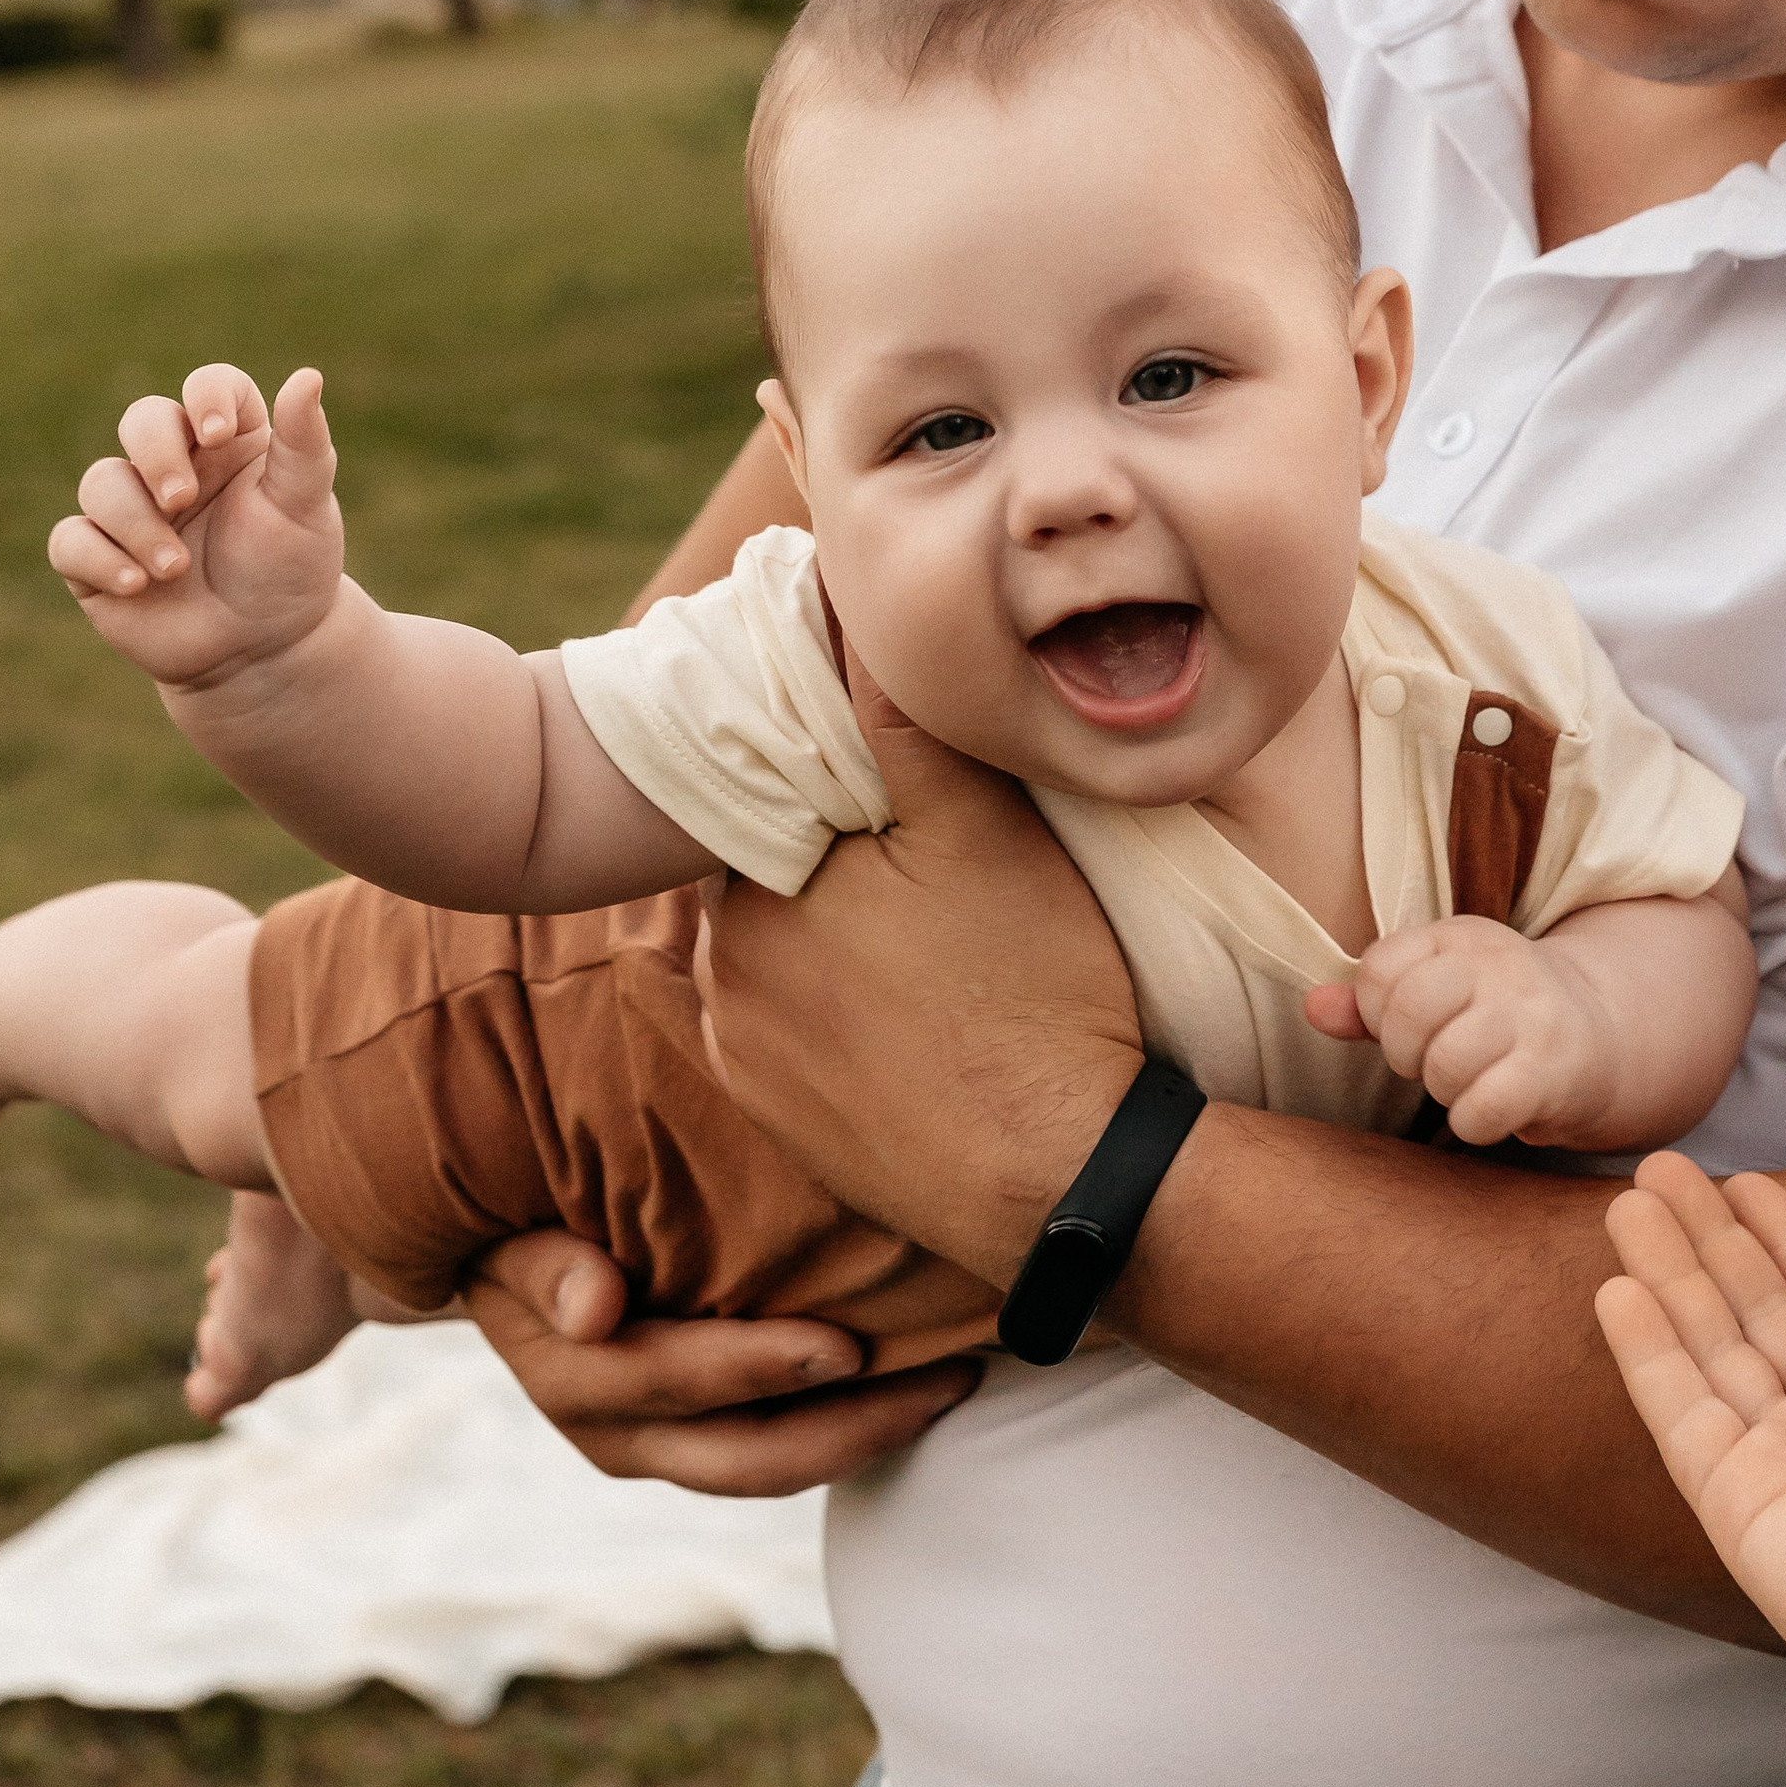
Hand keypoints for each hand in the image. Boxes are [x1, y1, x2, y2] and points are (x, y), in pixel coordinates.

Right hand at [47, 363, 343, 686]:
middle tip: (180, 498)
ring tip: (174, 568)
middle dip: (155, 454)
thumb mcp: (305, 506)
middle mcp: (175, 464)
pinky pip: (70, 540)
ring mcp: (132, 509)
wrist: (262, 649)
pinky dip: (98, 558)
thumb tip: (309, 375)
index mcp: (229, 439)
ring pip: (101, 482)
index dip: (206, 398)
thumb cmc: (289, 568)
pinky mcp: (97, 558)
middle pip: (142, 419)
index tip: (217, 434)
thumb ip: (304, 443)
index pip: (210, 385)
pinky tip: (135, 584)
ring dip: (135, 523)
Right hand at [464, 1228, 980, 1493]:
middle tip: (947, 1379)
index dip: (762, 1368)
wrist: (509, 1278)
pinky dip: (852, 1429)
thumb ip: (550, 1270)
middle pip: (753, 1457)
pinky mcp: (708, 1445)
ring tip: (955, 1383)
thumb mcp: (515, 1243)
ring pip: (780, 1470)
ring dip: (870, 1436)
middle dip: (856, 1427)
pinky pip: (788, 1452)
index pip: (678, 1381)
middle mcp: (627, 1439)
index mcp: (579, 1385)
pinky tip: (918, 1386)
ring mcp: (671, 1454)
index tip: (848, 1345)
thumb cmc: (521, 1235)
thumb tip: (596, 1308)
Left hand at [694, 656, 1142, 1286]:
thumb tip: (842, 605)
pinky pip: (805, 1036)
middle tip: (940, 857)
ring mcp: (750, 1064)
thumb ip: (898, 712)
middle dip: (842, 852)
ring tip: (944, 940)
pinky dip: (851, 1014)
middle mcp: (723, 981)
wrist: (1063, 1181)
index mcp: (751, 893)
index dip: (840, 769)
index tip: (910, 779)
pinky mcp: (789, 1128)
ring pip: (792, 954)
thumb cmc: (1028, 991)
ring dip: (846, 935)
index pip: (772, 791)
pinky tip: (925, 1012)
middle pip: (780, 873)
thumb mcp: (979, 826)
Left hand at [1306, 918, 1613, 1144]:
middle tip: (1432, 1060)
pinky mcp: (1554, 1071)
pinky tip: (1490, 1108)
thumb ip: (1370, 1003)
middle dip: (1406, 1052)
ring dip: (1444, 1090)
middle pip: (1409, 1011)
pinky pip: (1482, 1109)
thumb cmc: (1496, 1015)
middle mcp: (1500, 964)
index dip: (1377, 1012)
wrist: (1600, 1036)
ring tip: (1468, 1081)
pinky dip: (1474, 1122)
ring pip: (1444, 1065)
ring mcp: (1532, 1016)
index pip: (1379, 969)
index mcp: (1461, 935)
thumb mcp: (1436, 990)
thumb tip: (1312, 1009)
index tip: (1407, 1026)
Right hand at [1597, 1153, 1785, 1726]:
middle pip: (1761, 1308)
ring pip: (1712, 1347)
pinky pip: (1681, 1412)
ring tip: (1627, 1206)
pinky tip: (1618, 1291)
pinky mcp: (1736, 1501)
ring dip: (1668, 1277)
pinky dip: (1647, 1353)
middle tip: (1658, 1170)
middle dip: (1712, 1239)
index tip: (1741, 1178)